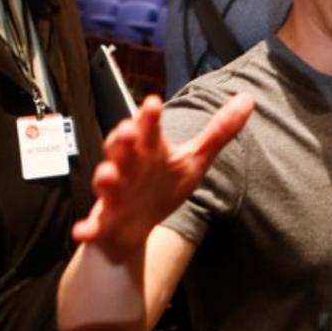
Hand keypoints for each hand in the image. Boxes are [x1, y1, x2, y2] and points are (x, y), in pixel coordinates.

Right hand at [72, 93, 253, 260]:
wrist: (135, 230)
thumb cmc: (162, 186)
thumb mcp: (194, 160)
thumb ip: (218, 132)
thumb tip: (248, 99)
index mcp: (148, 151)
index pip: (148, 130)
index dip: (149, 118)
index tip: (154, 103)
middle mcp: (127, 168)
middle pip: (121, 149)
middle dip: (122, 139)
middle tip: (129, 131)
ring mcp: (114, 195)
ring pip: (106, 182)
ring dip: (106, 177)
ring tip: (110, 175)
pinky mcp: (104, 223)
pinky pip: (93, 225)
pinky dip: (87, 228)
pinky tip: (83, 231)